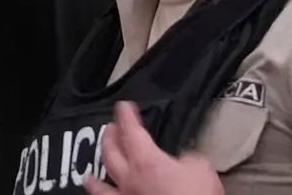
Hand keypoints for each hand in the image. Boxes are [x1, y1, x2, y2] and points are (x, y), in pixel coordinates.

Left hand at [84, 101, 224, 194]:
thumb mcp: (201, 168)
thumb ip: (188, 159)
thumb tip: (181, 161)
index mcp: (146, 160)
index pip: (132, 131)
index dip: (127, 116)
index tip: (123, 106)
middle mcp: (129, 178)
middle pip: (111, 153)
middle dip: (110, 137)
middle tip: (110, 127)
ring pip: (101, 183)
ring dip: (96, 170)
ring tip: (90, 165)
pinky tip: (95, 193)